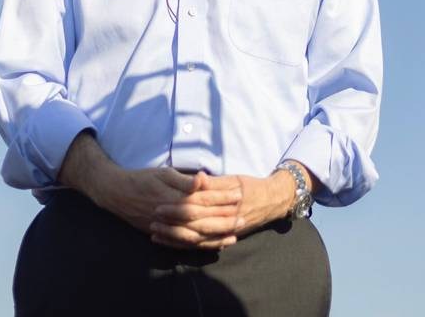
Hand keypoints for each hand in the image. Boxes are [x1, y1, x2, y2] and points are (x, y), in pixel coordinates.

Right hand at [56, 134, 240, 247]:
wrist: (115, 193)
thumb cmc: (142, 179)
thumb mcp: (163, 173)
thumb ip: (185, 180)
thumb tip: (204, 179)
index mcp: (173, 198)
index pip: (203, 199)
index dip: (222, 198)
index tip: (239, 195)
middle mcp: (171, 216)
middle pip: (202, 221)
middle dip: (224, 220)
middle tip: (243, 218)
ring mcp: (166, 227)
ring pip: (195, 236)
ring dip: (215, 236)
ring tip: (233, 235)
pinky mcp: (162, 235)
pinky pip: (184, 243)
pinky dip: (200, 245)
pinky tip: (213, 245)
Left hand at [151, 169, 296, 249]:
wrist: (272, 201)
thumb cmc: (251, 187)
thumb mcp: (234, 180)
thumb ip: (214, 183)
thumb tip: (198, 179)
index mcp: (226, 206)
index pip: (196, 209)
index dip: (177, 208)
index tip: (158, 205)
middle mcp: (224, 223)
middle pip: (193, 227)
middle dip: (171, 225)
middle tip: (152, 220)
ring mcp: (223, 233)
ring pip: (195, 241)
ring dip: (174, 238)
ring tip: (155, 234)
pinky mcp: (222, 238)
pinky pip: (201, 246)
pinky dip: (184, 245)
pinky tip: (169, 242)